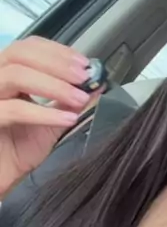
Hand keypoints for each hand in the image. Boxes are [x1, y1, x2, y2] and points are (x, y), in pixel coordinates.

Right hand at [0, 37, 100, 199]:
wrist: (2, 179)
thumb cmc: (19, 151)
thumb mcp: (50, 122)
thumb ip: (69, 100)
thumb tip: (97, 83)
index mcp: (6, 74)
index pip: (28, 47)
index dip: (57, 51)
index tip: (84, 64)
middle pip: (20, 54)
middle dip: (57, 63)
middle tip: (84, 77)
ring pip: (15, 75)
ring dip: (54, 85)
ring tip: (80, 98)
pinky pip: (14, 110)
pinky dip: (44, 112)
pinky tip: (67, 118)